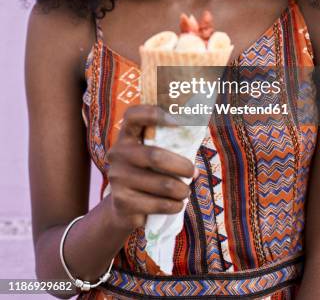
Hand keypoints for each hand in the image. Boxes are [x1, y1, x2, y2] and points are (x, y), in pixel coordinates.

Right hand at [106, 104, 196, 230]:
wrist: (123, 209)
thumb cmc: (149, 174)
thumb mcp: (154, 155)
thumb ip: (170, 146)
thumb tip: (198, 150)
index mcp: (127, 136)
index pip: (133, 115)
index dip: (153, 113)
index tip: (178, 121)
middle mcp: (118, 153)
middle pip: (155, 156)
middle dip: (182, 166)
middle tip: (193, 172)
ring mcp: (117, 177)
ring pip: (162, 184)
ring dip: (181, 190)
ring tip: (185, 192)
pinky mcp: (122, 202)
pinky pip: (159, 205)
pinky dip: (174, 206)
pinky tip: (176, 204)